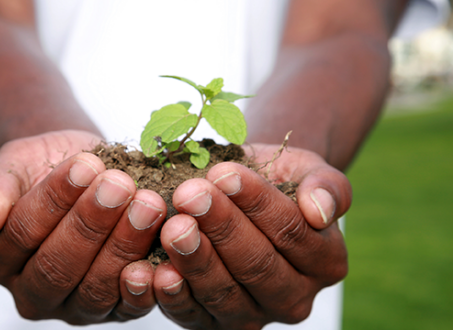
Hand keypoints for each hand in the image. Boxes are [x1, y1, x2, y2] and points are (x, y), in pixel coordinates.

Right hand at [0, 130, 166, 323]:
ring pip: (95, 288)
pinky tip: (161, 258)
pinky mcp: (114, 310)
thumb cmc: (46, 166)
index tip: (85, 166)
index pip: (22, 234)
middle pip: (58, 267)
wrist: (86, 172)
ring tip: (147, 204)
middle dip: (91, 223)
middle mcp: (32, 293)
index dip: (54, 200)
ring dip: (123, 246)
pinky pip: (129, 307)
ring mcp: (75, 306)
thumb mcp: (14, 165)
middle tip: (120, 185)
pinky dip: (145, 287)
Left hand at [152, 144, 351, 328]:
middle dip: (221, 227)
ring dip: (196, 259)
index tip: (225, 175)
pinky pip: (193, 315)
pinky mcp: (213, 324)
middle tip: (191, 195)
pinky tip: (158, 272)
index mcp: (325, 262)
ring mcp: (253, 315)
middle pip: (257, 265)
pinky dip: (175, 297)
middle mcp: (294, 298)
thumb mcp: (308, 170)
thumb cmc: (278, 180)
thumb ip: (327, 186)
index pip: (291, 232)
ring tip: (174, 226)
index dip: (257, 203)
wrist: (244, 195)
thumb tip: (320, 211)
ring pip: (225, 293)